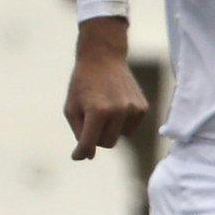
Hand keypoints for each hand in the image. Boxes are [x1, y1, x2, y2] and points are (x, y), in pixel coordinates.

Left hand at [63, 17, 147, 160]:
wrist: (103, 57)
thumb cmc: (82, 84)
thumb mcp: (71, 107)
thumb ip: (78, 132)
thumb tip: (88, 156)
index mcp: (97, 111)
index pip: (89, 143)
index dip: (81, 152)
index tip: (76, 155)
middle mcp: (118, 111)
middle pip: (106, 143)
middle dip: (96, 137)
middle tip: (89, 119)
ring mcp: (133, 109)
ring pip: (119, 137)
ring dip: (109, 129)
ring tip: (103, 108)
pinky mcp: (143, 107)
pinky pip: (129, 128)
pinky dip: (121, 123)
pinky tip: (116, 105)